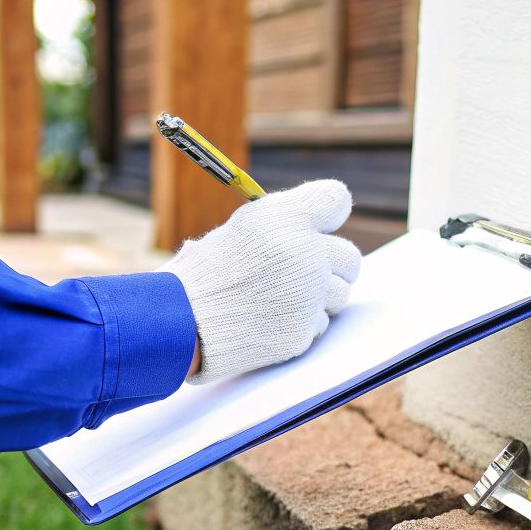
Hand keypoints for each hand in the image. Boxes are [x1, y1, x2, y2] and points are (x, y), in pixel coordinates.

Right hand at [163, 180, 361, 384]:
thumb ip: (285, 223)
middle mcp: (304, 253)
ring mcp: (308, 294)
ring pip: (339, 294)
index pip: (336, 200)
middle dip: (332, 265)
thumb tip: (319, 228)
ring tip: (277, 298)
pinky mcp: (305, 329)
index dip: (328, 215)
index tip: (317, 227)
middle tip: (303, 273)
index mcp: (286, 218)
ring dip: (317, 298)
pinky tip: (269, 320)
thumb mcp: (241, 229)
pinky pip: (321, 324)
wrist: (180, 323)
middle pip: (350, 257)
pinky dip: (301, 324)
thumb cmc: (205, 273)